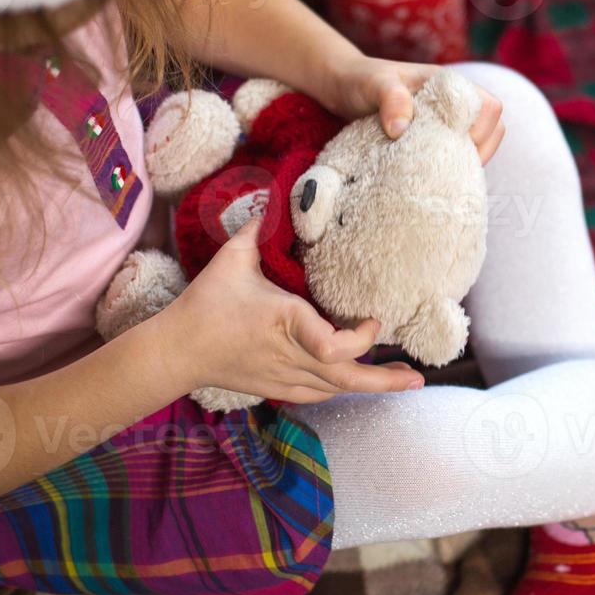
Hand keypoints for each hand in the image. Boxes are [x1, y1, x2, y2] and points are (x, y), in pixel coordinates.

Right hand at [156, 219, 424, 402]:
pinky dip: (342, 387)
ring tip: (404, 378)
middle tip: (417, 376)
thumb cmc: (205, 303)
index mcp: (285, 321)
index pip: (334, 346)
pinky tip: (359, 381)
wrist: (177, 351)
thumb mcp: (232, 259)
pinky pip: (319, 394)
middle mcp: (290, 354)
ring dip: (372, 384)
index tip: (373, 320)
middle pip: (346, 377)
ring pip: (337, 389)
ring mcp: (284, 375)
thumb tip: (273, 200)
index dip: (361, 338)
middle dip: (385, 380)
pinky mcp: (278, 387)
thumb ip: (255, 229)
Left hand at [319, 55, 504, 163]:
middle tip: (453, 167)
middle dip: (481, 149)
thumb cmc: (360, 80)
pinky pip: (458, 153)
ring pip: (479, 143)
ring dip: (468, 160)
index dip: (481, 129)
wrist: (341, 87)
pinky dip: (453, 166)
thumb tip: (401, 129)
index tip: (454, 144)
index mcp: (447, 85)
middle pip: (493, 127)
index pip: (488, 107)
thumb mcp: (373, 84)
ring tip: (445, 176)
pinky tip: (434, 178)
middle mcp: (453, 104)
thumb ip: (390, 98)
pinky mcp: (434, 138)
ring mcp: (445, 122)